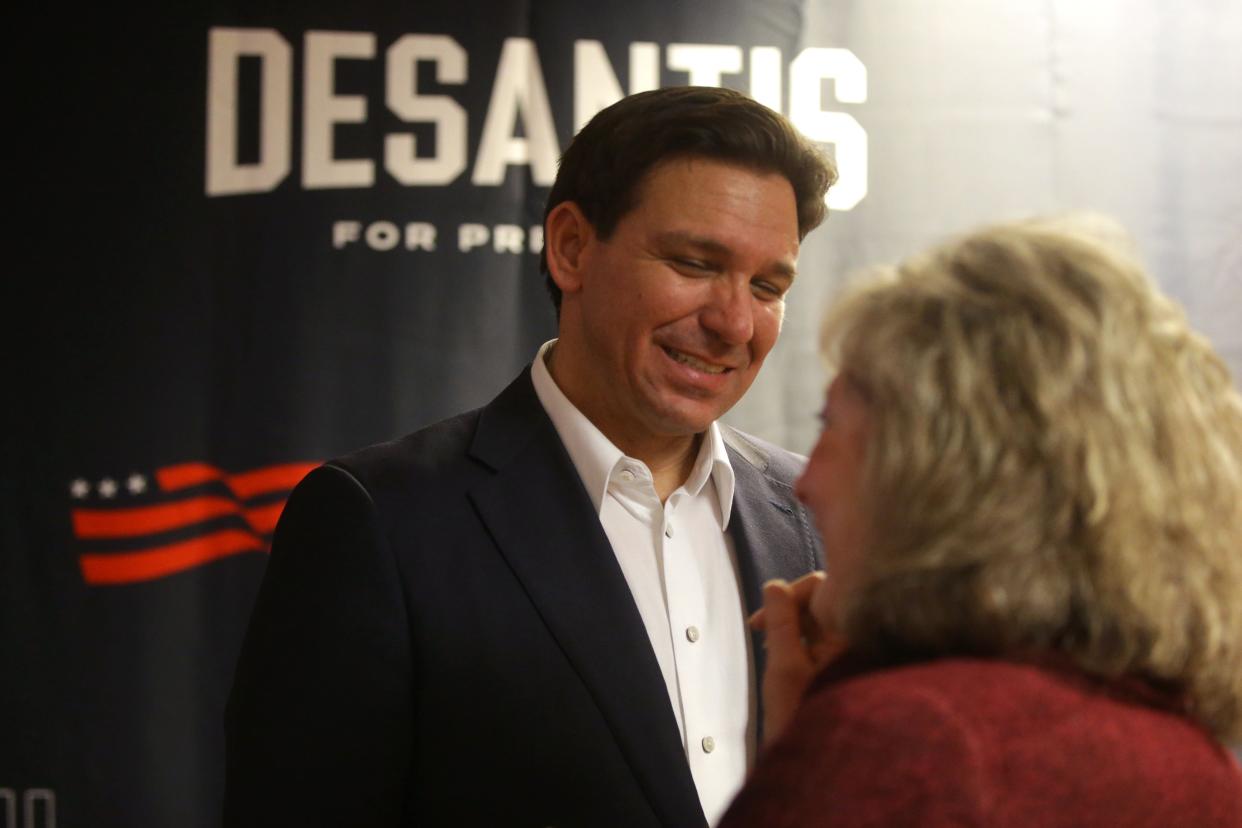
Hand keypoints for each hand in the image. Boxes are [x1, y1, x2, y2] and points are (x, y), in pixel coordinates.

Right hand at [750, 572, 846, 745]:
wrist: (816, 767)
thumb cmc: (803, 719)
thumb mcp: (784, 666)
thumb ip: (780, 621)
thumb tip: (774, 585)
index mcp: (854, 635)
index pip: (824, 589)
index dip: (791, 594)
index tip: (761, 615)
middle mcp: (858, 640)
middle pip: (823, 603)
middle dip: (787, 610)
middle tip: (759, 628)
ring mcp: (852, 654)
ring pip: (819, 621)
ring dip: (790, 626)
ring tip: (768, 647)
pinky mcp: (843, 667)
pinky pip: (821, 639)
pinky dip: (799, 641)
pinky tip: (781, 658)